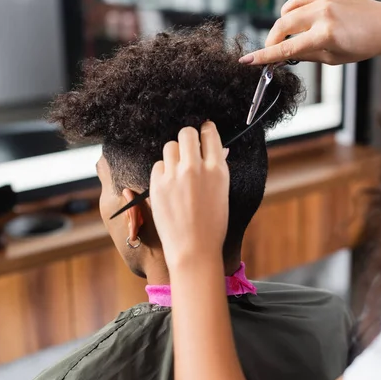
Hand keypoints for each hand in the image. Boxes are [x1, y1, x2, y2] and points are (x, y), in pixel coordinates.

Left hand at [150, 122, 228, 269]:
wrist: (193, 248)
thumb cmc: (212, 225)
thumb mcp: (222, 193)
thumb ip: (217, 169)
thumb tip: (216, 150)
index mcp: (217, 170)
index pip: (209, 134)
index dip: (206, 130)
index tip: (203, 131)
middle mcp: (195, 168)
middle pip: (187, 133)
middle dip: (188, 138)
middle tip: (188, 148)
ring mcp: (175, 176)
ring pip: (170, 146)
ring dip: (174, 154)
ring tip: (178, 169)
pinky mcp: (158, 185)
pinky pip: (158, 165)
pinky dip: (163, 171)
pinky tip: (169, 184)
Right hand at [239, 0, 380, 65]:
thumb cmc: (362, 45)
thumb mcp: (332, 58)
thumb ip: (304, 55)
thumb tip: (280, 57)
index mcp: (325, 34)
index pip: (286, 48)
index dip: (264, 56)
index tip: (247, 61)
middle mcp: (323, 14)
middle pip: (282, 26)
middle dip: (271, 41)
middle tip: (270, 52)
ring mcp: (324, 0)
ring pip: (287, 11)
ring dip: (281, 25)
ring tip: (287, 37)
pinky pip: (298, 0)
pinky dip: (291, 11)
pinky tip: (294, 20)